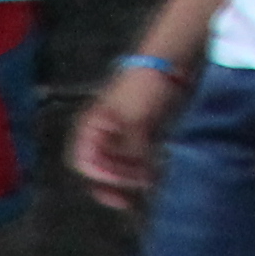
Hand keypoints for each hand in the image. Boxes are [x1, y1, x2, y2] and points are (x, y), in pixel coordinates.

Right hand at [72, 57, 182, 208]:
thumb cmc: (144, 86)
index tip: (120, 181)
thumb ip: (132, 153)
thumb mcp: (135, 122)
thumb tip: (140, 182)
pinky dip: (144, 171)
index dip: (99, 175)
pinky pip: (138, 161)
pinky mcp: (141, 136)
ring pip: (120, 168)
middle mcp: (103, 135)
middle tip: (133, 193)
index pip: (84, 163)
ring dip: (131, 178)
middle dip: (115, 182)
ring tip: (149, 182)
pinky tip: (153, 177)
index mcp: (92, 128)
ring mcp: (122, 135)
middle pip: (101, 169)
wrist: (170, 62)